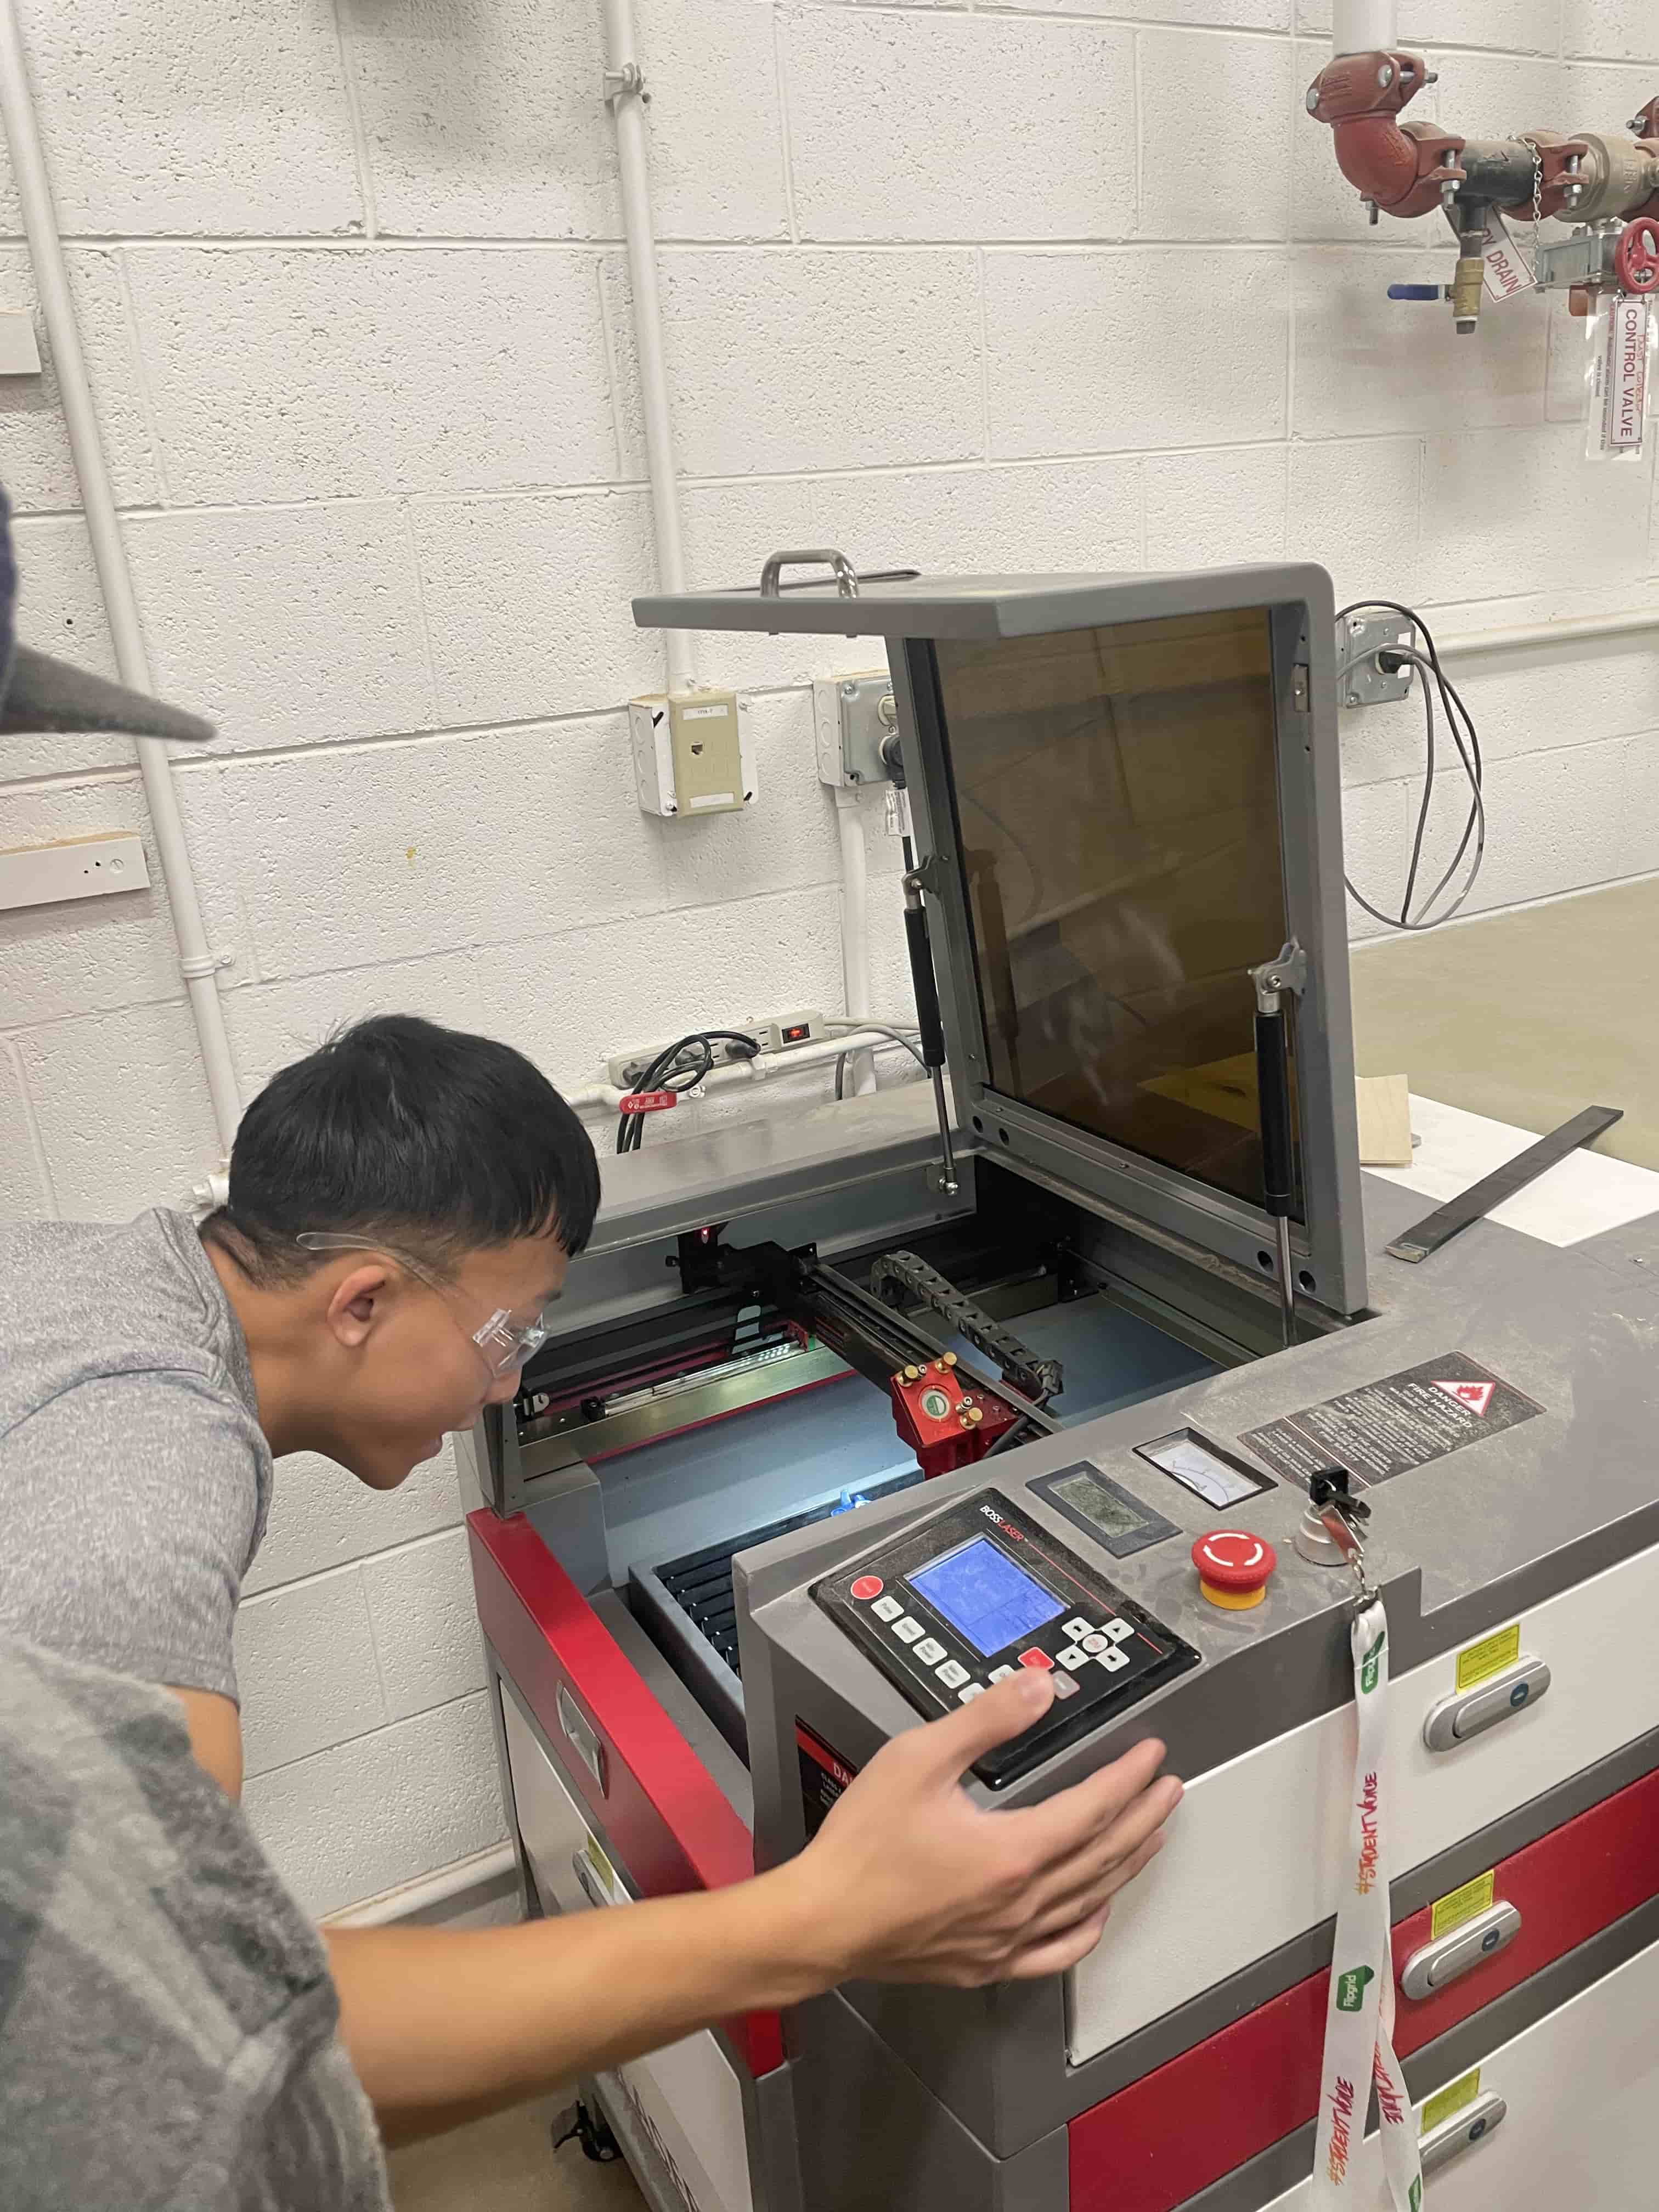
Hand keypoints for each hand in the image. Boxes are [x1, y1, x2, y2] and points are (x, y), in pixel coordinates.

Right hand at [783, 1670, 1181, 1987]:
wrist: (822, 1920)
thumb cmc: (863, 1843)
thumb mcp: (918, 1759)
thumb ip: (984, 1722)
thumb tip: (1037, 1690)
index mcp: (1013, 1850)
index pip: (1093, 1808)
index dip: (1129, 1779)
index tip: (1154, 1756)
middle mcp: (1022, 1901)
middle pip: (1104, 1855)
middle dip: (1144, 1818)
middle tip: (1170, 1790)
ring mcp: (1007, 1939)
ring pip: (1089, 1901)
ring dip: (1127, 1864)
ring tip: (1152, 1837)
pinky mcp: (987, 1963)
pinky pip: (1056, 1952)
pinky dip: (1086, 1928)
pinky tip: (1097, 1911)